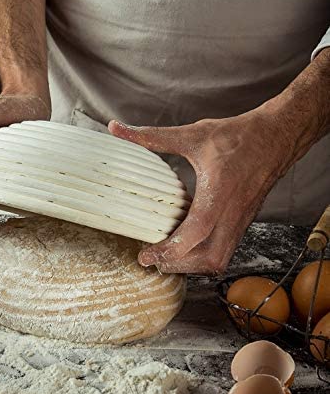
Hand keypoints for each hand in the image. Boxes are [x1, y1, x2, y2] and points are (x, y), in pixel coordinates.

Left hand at [108, 103, 294, 274]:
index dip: (170, 249)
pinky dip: (204, 257)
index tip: (146, 256)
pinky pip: (225, 251)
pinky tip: (187, 247)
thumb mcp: (192, 134)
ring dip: (192, 264)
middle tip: (153, 260)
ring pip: (219, 259)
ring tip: (167, 257)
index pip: (196, 232)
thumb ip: (152, 136)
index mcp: (219, 191)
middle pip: (209, 257)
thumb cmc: (237, 136)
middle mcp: (232, 212)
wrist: (277, 136)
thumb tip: (116, 128)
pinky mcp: (243, 222)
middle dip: (179, 265)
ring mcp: (240, 220)